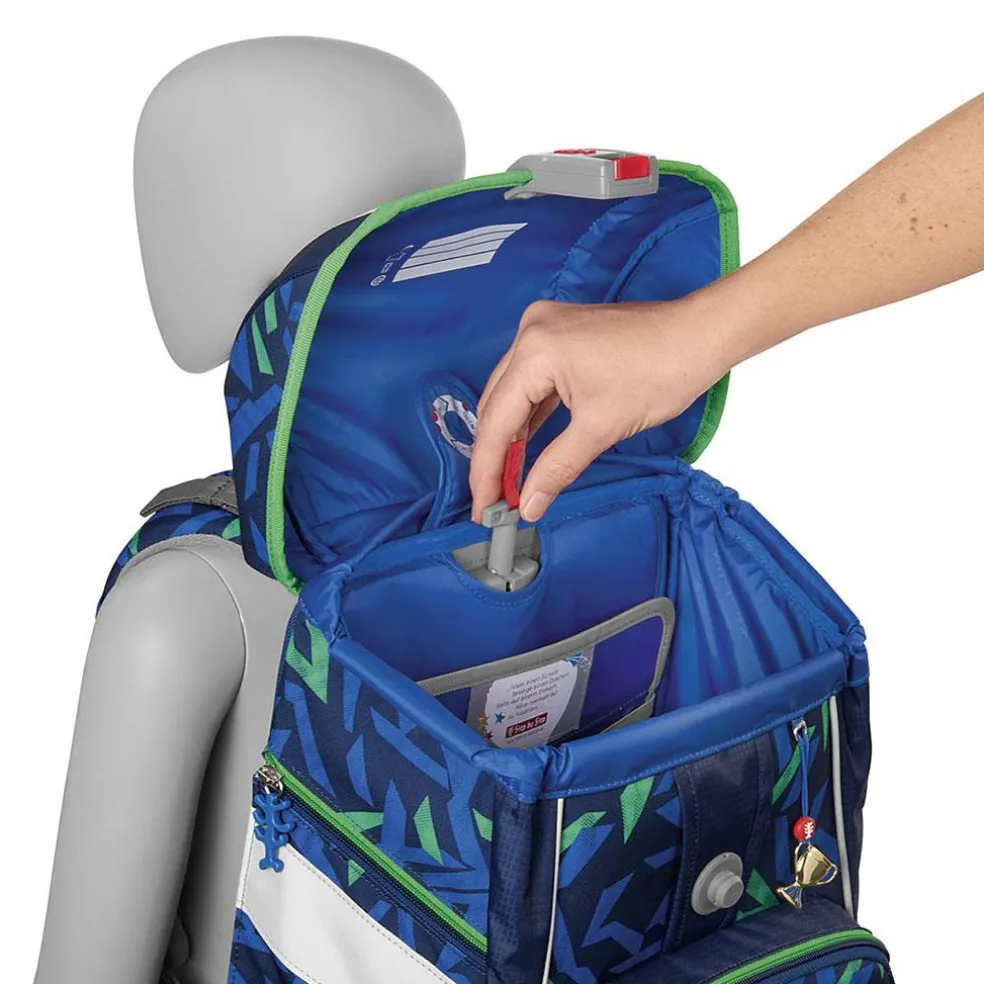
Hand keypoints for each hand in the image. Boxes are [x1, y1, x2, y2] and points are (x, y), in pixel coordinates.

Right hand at [469, 296, 731, 522]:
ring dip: (511, 437)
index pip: (497, 420)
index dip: (487, 470)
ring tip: (508, 481)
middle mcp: (531, 331)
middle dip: (495, 456)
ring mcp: (545, 329)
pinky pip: (533, 381)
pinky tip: (528, 447)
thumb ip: (556, 468)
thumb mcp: (602, 428)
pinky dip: (531, 415)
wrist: (701, 334)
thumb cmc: (662, 370)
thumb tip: (529, 504)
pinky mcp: (561, 334)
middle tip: (495, 501)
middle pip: (496, 404)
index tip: (486, 506)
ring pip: (512, 394)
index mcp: (535, 350)